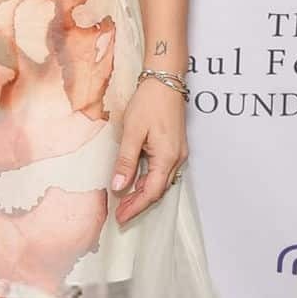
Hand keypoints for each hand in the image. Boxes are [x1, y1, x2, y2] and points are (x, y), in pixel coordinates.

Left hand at [111, 80, 186, 225]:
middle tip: (120, 214)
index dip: (135, 207)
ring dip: (143, 193)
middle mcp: (176, 159)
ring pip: (160, 181)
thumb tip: (118, 186)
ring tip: (124, 201)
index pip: (150, 192)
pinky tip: (136, 182)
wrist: (166, 80)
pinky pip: (162, 171)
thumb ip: (126, 161)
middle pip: (157, 190)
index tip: (120, 217)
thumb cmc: (149, 102)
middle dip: (138, 203)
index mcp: (167, 157)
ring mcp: (178, 153)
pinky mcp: (175, 147)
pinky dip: (148, 180)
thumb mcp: (133, 132)